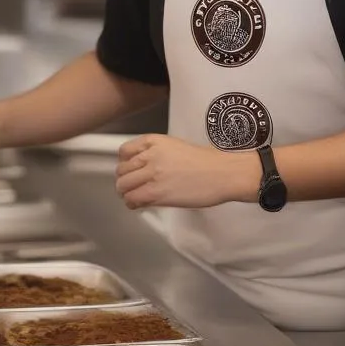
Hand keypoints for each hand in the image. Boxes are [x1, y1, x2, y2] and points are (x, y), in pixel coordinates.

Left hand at [115, 134, 258, 209]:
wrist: (222, 173)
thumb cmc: (206, 162)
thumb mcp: (175, 147)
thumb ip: (155, 154)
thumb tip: (142, 169)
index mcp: (154, 141)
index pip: (124, 152)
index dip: (124, 164)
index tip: (130, 171)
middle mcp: (150, 155)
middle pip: (121, 170)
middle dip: (124, 181)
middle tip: (132, 188)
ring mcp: (152, 173)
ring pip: (123, 185)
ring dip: (126, 193)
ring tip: (135, 197)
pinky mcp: (156, 192)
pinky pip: (132, 199)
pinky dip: (132, 203)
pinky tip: (139, 205)